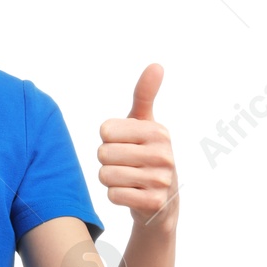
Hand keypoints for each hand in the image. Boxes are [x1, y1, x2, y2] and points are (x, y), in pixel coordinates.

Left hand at [98, 64, 178, 229]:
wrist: (161, 202)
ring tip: (129, 179)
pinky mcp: (154, 202)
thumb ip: (144, 95)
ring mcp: (162, 179)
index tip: (126, 145)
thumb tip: (156, 64)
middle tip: (127, 165)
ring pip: (104, 175)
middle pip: (102, 153)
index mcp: (158, 131)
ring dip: (110, 179)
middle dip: (108, 161)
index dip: (109, 140)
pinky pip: (113, 195)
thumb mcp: (145, 123)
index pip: (105, 130)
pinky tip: (133, 194)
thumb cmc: (146, 154)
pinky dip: (116, 196)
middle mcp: (164, 154)